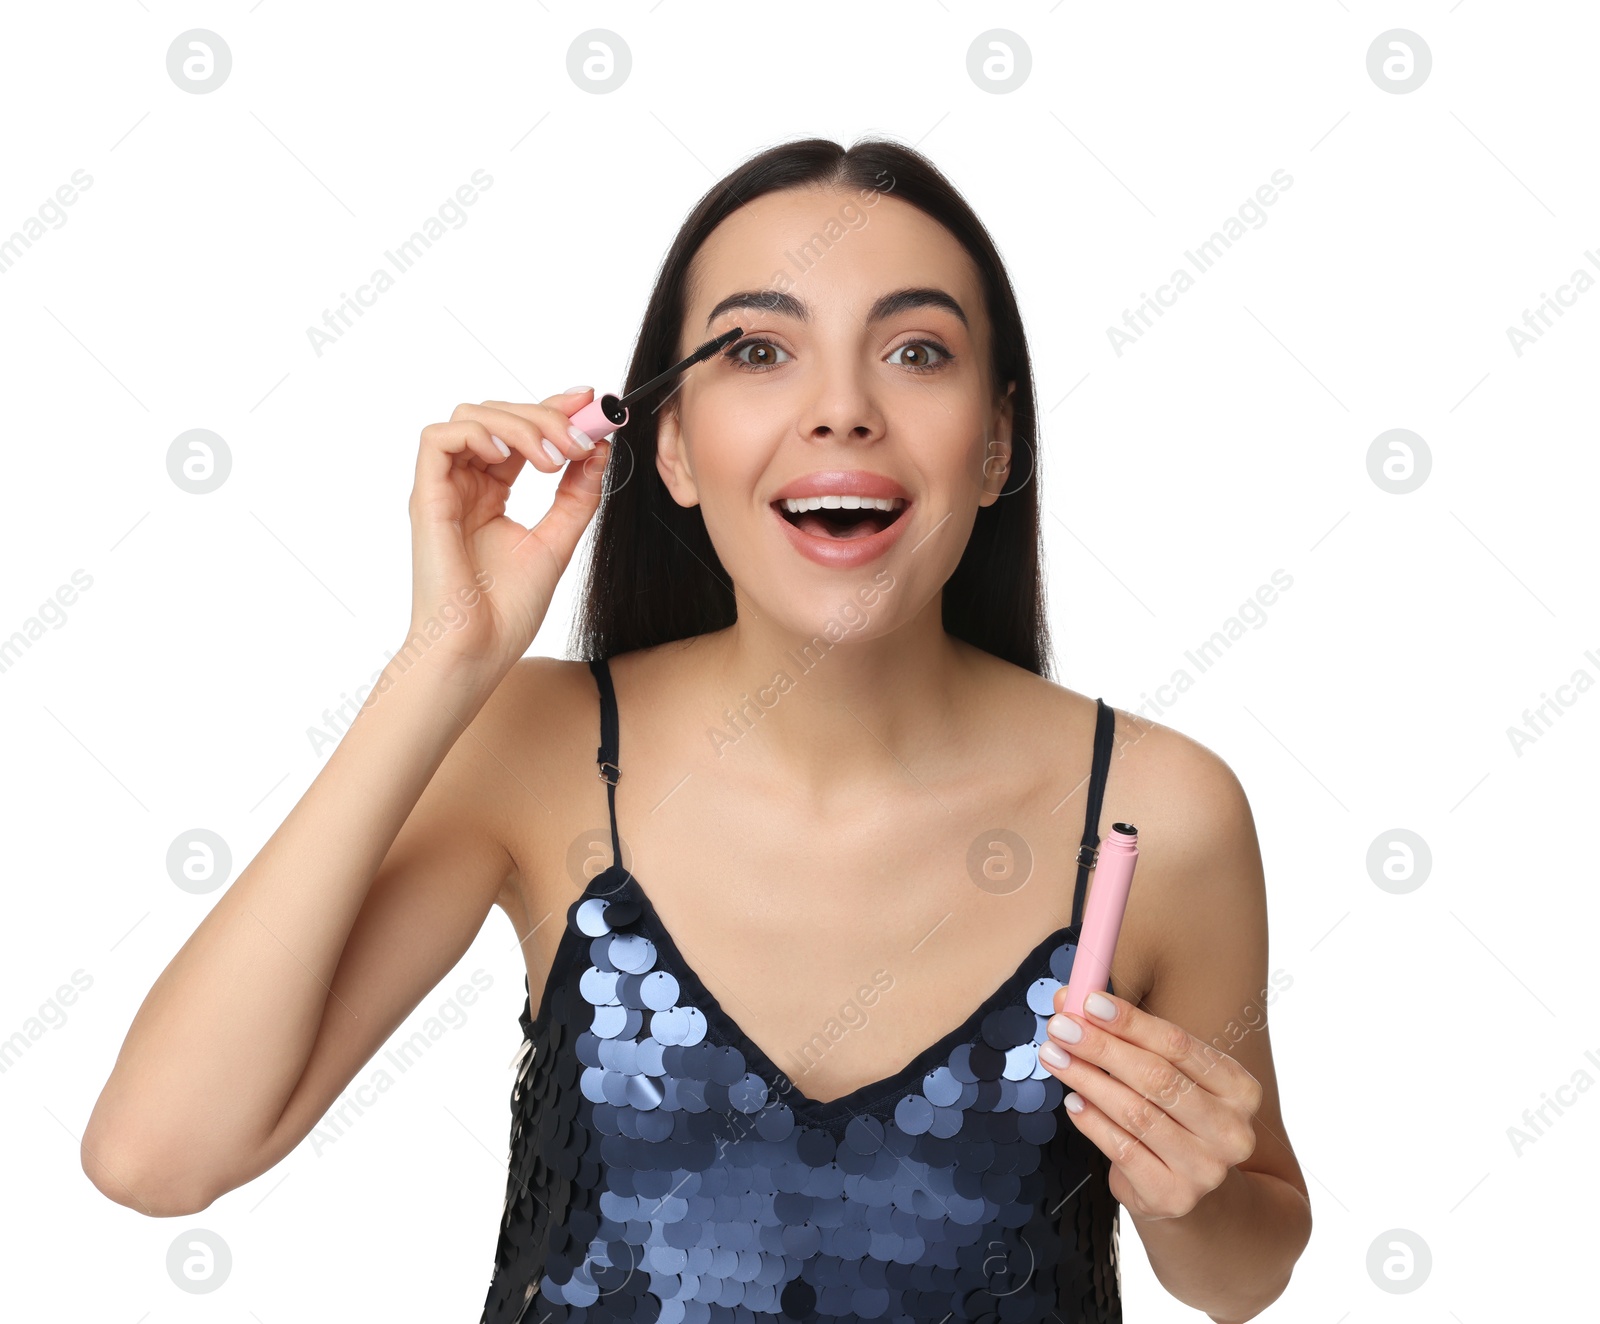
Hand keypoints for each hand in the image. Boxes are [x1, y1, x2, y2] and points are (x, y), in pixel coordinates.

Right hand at [406, 389, 609, 679]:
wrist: (476, 650)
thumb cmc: (507, 611)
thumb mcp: (557, 542)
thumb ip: (577, 496)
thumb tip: (600, 449)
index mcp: (491, 494)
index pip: (520, 432)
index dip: (554, 409)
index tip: (592, 402)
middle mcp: (466, 485)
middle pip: (498, 414)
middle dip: (546, 415)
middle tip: (582, 437)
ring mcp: (444, 489)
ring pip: (471, 416)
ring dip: (520, 423)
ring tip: (554, 458)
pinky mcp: (426, 497)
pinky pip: (438, 439)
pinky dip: (478, 433)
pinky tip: (511, 456)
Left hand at [1037, 989, 1263, 1221]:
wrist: (1190, 1189)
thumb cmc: (1174, 1118)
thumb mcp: (1169, 1075)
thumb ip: (1129, 1037)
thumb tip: (1072, 999)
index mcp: (1239, 1089)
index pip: (1178, 1045)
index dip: (1130, 1021)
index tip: (1089, 1002)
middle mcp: (1230, 1130)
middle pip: (1156, 1078)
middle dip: (1102, 1047)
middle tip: (1061, 1027)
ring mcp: (1205, 1168)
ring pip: (1136, 1113)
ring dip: (1088, 1079)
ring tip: (1056, 1057)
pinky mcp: (1173, 1195)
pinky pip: (1122, 1149)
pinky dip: (1092, 1121)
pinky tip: (1073, 1101)